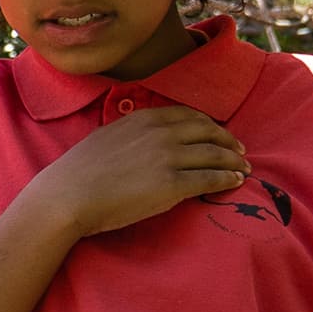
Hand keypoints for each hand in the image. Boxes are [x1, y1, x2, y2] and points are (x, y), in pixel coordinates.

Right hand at [19, 105, 248, 238]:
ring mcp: (168, 158)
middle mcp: (161, 133)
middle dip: (229, 140)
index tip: (220, 133)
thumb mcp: (107, 136)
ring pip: (215, 155)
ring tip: (244, 168)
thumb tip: (145, 137)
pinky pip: (210, 179)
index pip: (190, 116)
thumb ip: (132, 132)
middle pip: (209, 131)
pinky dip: (227, 179)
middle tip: (240, 150)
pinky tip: (235, 182)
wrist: (68, 196)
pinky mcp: (172, 185)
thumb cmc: (79, 171)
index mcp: (144, 118)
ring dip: (234, 161)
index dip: (210, 125)